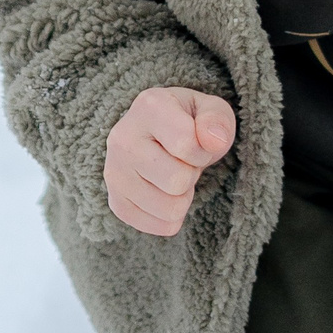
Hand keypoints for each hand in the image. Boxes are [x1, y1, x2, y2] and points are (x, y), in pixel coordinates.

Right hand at [104, 87, 237, 236]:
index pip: (187, 144)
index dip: (203, 150)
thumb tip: (214, 141)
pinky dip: (173, 216)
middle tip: (184, 160)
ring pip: (171, 208)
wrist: (156, 135)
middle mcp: (123, 137)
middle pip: (178, 181)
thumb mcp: (211, 110)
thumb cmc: (189, 122)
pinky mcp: (116, 202)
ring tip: (174, 173)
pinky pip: (160, 227)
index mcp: (149, 106)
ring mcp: (114, 172)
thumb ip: (218, 120)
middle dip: (192, 174)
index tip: (197, 142)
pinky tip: (164, 191)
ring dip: (183, 196)